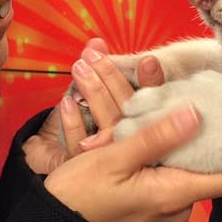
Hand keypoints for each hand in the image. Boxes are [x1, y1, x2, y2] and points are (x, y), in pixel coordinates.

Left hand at [23, 38, 163, 174]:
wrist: (68, 179)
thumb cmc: (92, 132)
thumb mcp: (103, 100)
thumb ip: (101, 72)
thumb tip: (94, 41)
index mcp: (147, 126)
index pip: (155, 102)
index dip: (152, 82)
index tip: (147, 61)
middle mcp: (135, 145)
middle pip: (132, 113)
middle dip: (115, 81)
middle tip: (97, 56)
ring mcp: (114, 159)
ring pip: (109, 126)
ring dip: (94, 94)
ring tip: (79, 68)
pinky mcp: (90, 168)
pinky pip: (81, 145)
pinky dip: (73, 124)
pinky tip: (66, 103)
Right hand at [44, 105, 221, 221]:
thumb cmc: (80, 194)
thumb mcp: (114, 158)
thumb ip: (157, 136)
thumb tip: (197, 113)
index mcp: (177, 193)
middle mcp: (180, 200)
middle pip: (205, 157)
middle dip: (193, 123)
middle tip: (178, 88)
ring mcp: (167, 198)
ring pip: (181, 155)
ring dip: (169, 126)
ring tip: (153, 92)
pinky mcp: (153, 192)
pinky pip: (164, 162)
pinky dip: (155, 140)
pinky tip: (141, 116)